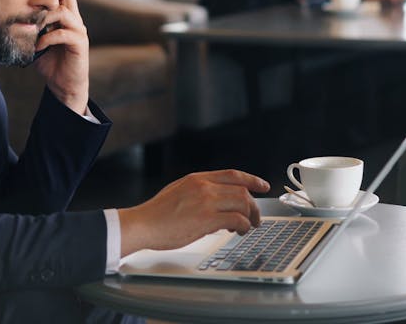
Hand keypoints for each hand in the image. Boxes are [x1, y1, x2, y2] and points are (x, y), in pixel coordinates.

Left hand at [33, 0, 89, 114]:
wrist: (64, 85)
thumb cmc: (50, 63)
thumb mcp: (36, 41)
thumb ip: (30, 28)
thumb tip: (10, 17)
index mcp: (66, 17)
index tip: (27, 1)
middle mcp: (75, 20)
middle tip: (31, 11)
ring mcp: (78, 31)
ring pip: (63, 12)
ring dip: (44, 18)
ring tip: (32, 29)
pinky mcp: (79, 44)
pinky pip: (62, 33)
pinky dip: (46, 38)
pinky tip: (38, 47)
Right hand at [117, 170, 270, 255]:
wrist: (143, 224)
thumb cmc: (157, 214)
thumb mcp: (178, 192)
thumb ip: (198, 192)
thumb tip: (216, 203)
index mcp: (197, 179)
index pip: (232, 174)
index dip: (252, 179)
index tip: (263, 185)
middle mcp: (204, 186)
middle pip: (242, 191)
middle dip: (254, 205)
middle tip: (255, 218)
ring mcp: (206, 201)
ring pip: (243, 204)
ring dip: (250, 217)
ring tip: (246, 227)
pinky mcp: (206, 219)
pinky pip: (236, 220)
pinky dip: (242, 226)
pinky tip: (238, 232)